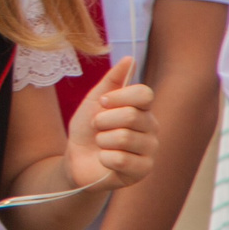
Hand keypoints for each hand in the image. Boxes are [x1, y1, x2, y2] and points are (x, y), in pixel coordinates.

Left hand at [63, 58, 159, 192]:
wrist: (76, 159)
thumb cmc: (87, 129)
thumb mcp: (94, 101)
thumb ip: (111, 81)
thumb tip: (129, 58)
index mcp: (143, 109)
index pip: (144, 94)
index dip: (119, 96)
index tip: (102, 102)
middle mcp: (152, 128)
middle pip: (132, 116)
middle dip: (104, 121)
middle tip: (98, 128)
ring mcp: (150, 150)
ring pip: (125, 138)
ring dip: (103, 140)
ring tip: (101, 144)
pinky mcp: (143, 171)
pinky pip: (122, 160)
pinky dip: (104, 158)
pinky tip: (105, 159)